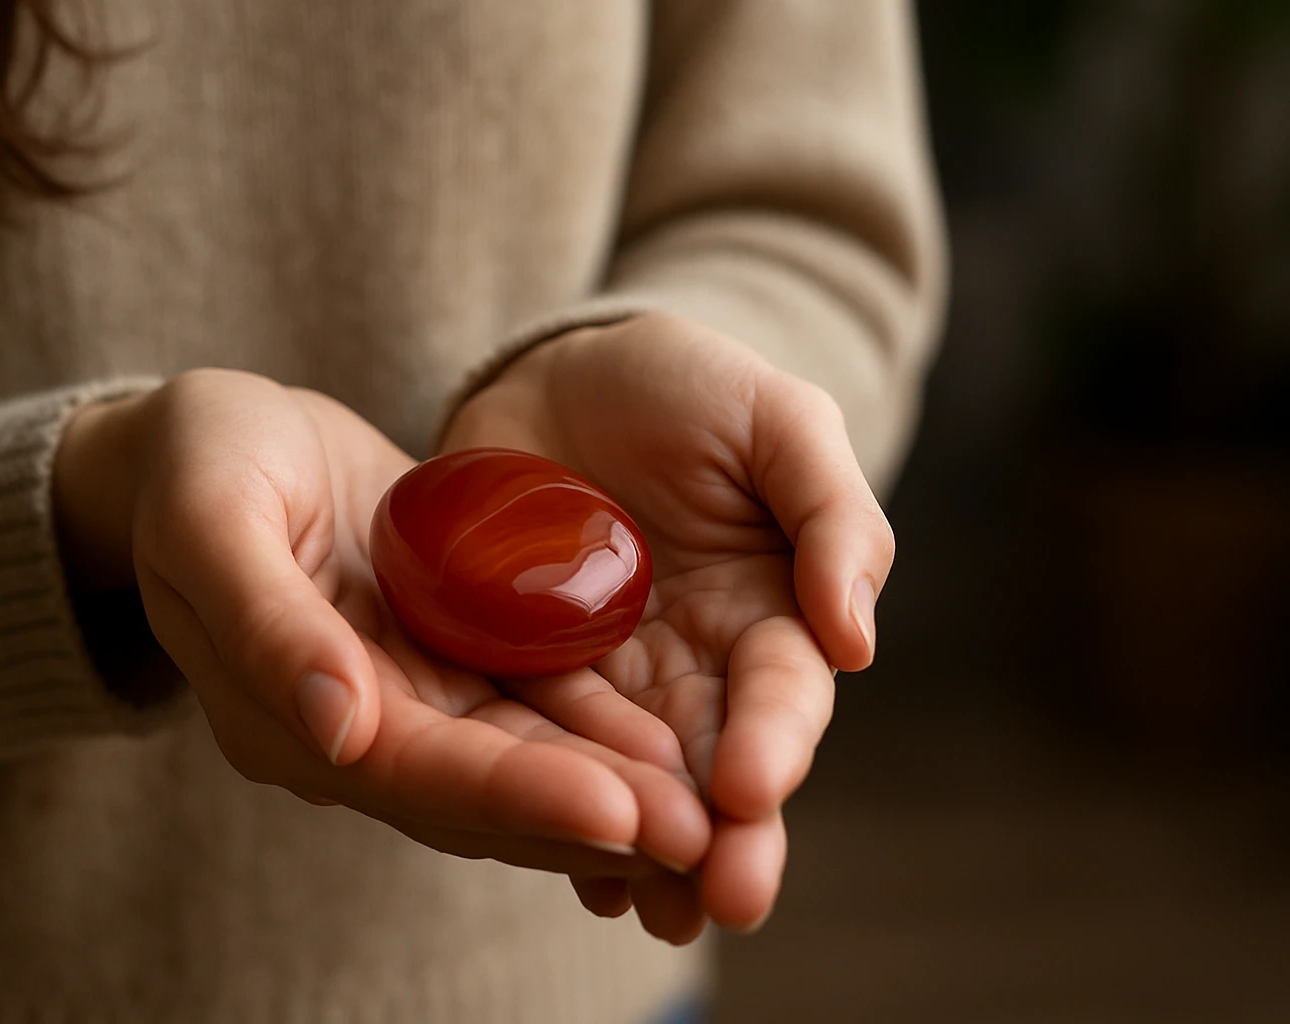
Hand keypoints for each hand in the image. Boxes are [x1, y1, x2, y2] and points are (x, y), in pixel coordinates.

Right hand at [52, 369, 710, 888]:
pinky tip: (683, 740)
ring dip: (617, 789)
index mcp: (289, 718)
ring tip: (718, 813)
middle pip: (487, 790)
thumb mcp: (210, 517)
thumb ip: (265, 623)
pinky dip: (603, 727)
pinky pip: (536, 701)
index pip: (415, 773)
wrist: (215, 441)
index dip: (517, 796)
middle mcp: (359, 728)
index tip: (618, 813)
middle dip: (594, 817)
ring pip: (526, 759)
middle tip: (704, 840)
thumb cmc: (197, 463)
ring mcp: (410, 696)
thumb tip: (341, 729)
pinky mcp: (451, 656)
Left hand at [444, 313, 895, 937]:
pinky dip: (545, 802)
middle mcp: (693, 668)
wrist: (565, 370)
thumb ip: (832, 516)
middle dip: (721, 837)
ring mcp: (607, 680)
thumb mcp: (778, 421)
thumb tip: (859, 643)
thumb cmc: (688, 387)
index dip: (773, 740)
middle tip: (715, 899)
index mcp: (768, 614)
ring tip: (636, 904)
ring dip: (636, 848)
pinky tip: (546, 852)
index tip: (749, 785)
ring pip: (629, 779)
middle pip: (714, 766)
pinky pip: (536, 744)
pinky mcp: (523, 672)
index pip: (781, 692)